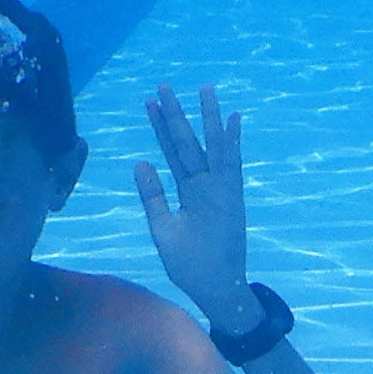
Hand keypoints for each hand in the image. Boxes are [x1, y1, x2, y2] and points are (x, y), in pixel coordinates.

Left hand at [135, 82, 251, 324]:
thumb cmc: (189, 264)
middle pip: (187, 142)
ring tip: (204, 88)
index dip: (159, 128)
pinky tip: (232, 119)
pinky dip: (232, 143)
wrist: (214, 288)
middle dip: (176, 114)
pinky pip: (231, 165)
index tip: (150, 102)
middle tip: (163, 85)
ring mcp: (219, 190)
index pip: (170, 152)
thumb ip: (152, 195)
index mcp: (186, 191)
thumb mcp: (162, 227)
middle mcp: (203, 185)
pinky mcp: (232, 198)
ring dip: (207, 118)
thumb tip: (139, 163)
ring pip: (211, 146)